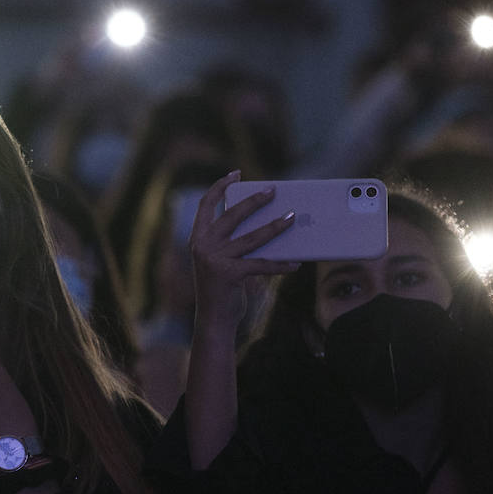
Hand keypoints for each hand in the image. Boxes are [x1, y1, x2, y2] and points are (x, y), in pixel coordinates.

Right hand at [189, 171, 299, 330]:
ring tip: (291, 217)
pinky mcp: (229, 274)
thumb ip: (232, 243)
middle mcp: (202, 246)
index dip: (219, 186)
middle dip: (254, 200)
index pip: (205, 205)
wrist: (213, 319)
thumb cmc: (221, 288)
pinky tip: (295, 263)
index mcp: (197, 239)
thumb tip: (265, 224)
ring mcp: (214, 259)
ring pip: (252, 237)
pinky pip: (261, 264)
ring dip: (275, 226)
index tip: (235, 174)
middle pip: (232, 215)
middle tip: (273, 190)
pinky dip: (280, 265)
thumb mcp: (221, 260)